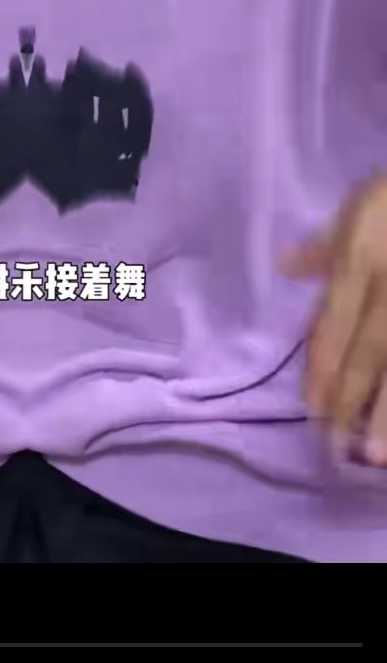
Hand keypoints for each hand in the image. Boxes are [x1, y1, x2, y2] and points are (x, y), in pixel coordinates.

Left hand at [280, 175, 386, 464]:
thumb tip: (284, 266)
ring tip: (377, 456)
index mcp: (360, 262)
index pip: (335, 325)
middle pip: (369, 353)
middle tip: (336, 448)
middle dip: (350, 402)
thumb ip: (324, 245)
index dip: (322, 369)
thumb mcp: (358, 206)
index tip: (313, 411)